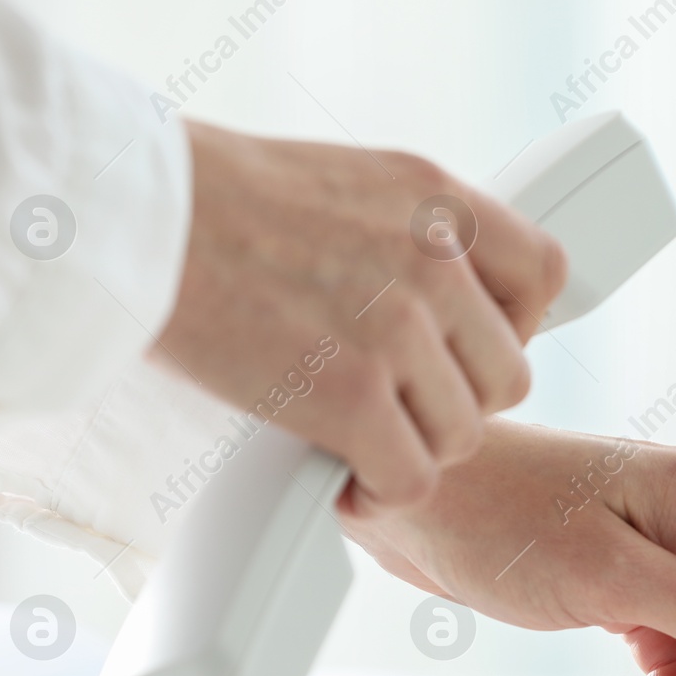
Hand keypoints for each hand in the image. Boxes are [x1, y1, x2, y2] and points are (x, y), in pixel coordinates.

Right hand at [156, 121, 566, 504]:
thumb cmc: (214, 201)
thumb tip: (458, 298)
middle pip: (508, 375)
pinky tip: (342, 477)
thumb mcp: (350, 182)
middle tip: (399, 407)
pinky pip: (412, 479)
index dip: (516, 327)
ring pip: (462, 435)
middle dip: (457, 403)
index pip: (544, 277)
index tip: (466, 348)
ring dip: (413, 449)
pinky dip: (380, 493)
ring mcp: (395, 328)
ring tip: (358, 438)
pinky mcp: (350, 397)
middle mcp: (433, 260)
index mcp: (438, 200)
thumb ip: (415, 232)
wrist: (131, 217)